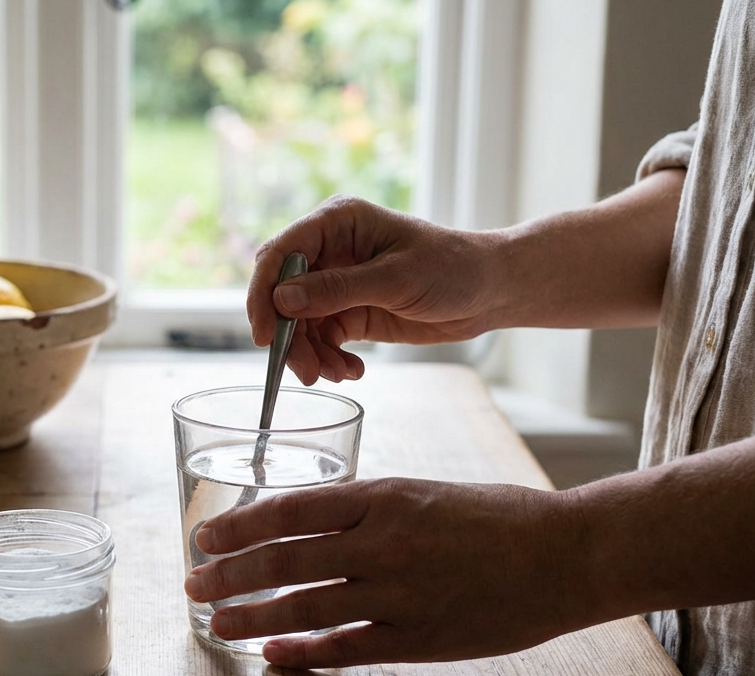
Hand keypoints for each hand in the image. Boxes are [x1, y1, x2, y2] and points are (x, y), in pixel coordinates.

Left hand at [182, 478, 597, 668]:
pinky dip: (302, 652)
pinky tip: (272, 655)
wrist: (567, 553)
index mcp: (383, 497)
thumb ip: (365, 509)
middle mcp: (382, 543)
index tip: (205, 538)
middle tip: (193, 584)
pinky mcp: (419, 638)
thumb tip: (304, 524)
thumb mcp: (423, 491)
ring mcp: (399, 594)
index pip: (288, 509)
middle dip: (228, 575)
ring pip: (304, 606)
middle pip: (282, 560)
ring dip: (251, 617)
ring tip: (216, 624)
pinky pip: (345, 648)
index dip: (238, 526)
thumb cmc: (498, 516)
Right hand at [246, 195, 505, 384]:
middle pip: (283, 295)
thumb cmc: (452, 268)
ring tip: (337, 374)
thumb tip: (282, 301)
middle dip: (290, 336)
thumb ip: (337, 290)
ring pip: (299, 324)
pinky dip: (329, 359)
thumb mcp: (395, 279)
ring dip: (311, 354)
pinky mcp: (348, 311)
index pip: (280, 254)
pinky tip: (352, 370)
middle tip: (305, 371)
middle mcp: (329, 250)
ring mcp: (336, 283)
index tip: (265, 334)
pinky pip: (322, 339)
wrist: (490, 291)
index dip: (264, 293)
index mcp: (337, 223)